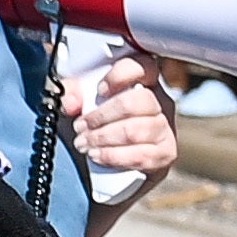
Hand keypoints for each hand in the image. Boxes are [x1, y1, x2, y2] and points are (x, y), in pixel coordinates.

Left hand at [63, 47, 180, 181]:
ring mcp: (165, 129)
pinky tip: (98, 155)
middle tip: (82, 126)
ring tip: (85, 143)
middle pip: (138, 101)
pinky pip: (141, 154)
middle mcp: (159, 103)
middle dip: (102, 116)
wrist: (110, 171)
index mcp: (143, 83)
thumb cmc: (99, 130)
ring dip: (103, 137)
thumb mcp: (82, 107)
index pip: (143, 66)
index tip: (100, 89)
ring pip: (135, 129)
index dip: (121, 75)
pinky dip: (113, 156)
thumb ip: (73, 96)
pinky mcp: (165, 154)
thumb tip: (71, 101)